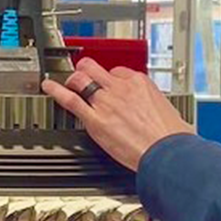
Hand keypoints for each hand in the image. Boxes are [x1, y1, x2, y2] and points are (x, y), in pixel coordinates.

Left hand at [42, 57, 195, 171]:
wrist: (167, 153)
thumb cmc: (172, 137)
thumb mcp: (169, 111)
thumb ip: (155, 107)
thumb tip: (158, 112)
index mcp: (140, 84)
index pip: (117, 71)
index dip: (110, 78)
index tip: (108, 82)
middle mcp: (121, 89)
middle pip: (94, 68)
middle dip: (86, 69)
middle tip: (81, 73)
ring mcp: (106, 103)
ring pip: (81, 80)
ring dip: (72, 80)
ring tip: (67, 81)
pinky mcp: (96, 121)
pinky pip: (71, 101)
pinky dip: (57, 92)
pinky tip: (49, 88)